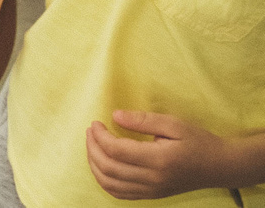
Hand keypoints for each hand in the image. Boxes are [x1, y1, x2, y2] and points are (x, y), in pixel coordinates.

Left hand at [86, 111, 261, 199]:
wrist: (219, 166)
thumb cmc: (198, 141)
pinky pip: (120, 193)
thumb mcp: (173, 124)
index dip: (99, 135)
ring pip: (110, 184)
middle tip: (91, 131)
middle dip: (92, 148)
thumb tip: (114, 115)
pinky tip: (102, 164)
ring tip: (93, 145)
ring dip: (94, 164)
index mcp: (159, 160)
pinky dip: (104, 180)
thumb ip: (143, 120)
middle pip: (108, 168)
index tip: (96, 122)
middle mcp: (153, 179)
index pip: (116, 150)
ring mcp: (152, 191)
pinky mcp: (152, 195)